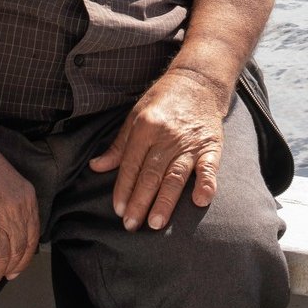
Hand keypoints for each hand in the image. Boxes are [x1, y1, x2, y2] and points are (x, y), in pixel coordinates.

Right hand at [0, 127, 39, 293]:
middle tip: (3, 278)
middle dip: (12, 268)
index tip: (17, 267)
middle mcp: (16, 208)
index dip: (25, 256)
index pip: (33, 235)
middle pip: (19, 249)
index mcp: (26, 196)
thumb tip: (9, 225)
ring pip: (3, 256)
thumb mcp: (6, 177)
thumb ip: (12, 200)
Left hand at [89, 68, 226, 231]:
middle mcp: (167, 135)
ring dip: (166, 201)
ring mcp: (190, 141)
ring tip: (156, 223)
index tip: (118, 210)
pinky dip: (206, 183)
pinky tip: (200, 200)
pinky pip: (209, 167)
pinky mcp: (211, 145)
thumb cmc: (163, 100)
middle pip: (151, 173)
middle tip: (131, 225)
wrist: (198, 82)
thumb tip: (96, 167)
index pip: (131, 164)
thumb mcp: (135, 115)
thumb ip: (119, 145)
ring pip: (175, 175)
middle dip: (140, 202)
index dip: (124, 188)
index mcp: (146, 127)